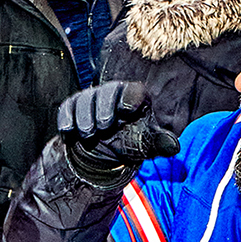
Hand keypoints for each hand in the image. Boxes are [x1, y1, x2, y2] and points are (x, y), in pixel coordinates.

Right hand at [58, 82, 179, 182]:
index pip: (133, 91)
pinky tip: (68, 133)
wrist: (107, 150)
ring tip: (88, 135)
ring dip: (84, 116)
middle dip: (103, 108)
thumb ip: (159, 143)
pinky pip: (67, 107)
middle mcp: (113, 93)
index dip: (129, 98)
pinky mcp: (74, 106)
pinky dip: (66, 119)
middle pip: (106, 92)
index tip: (126, 112)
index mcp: (135, 97)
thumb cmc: (131, 143)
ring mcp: (92, 98)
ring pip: (85, 99)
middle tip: (104, 128)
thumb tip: (174, 147)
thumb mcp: (147, 145)